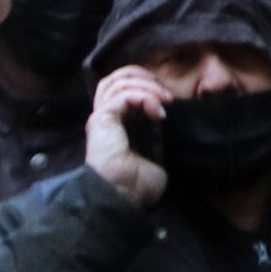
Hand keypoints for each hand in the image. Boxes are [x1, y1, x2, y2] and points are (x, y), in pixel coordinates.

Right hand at [85, 65, 170, 206]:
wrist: (123, 196)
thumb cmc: (137, 184)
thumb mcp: (155, 154)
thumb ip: (157, 137)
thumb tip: (169, 129)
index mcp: (115, 124)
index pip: (121, 88)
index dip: (143, 83)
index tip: (166, 97)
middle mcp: (105, 117)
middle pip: (113, 78)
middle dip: (141, 75)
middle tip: (163, 90)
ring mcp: (101, 117)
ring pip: (117, 82)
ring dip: (147, 86)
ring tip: (165, 100)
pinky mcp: (101, 119)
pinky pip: (122, 95)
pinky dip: (144, 97)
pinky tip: (158, 112)